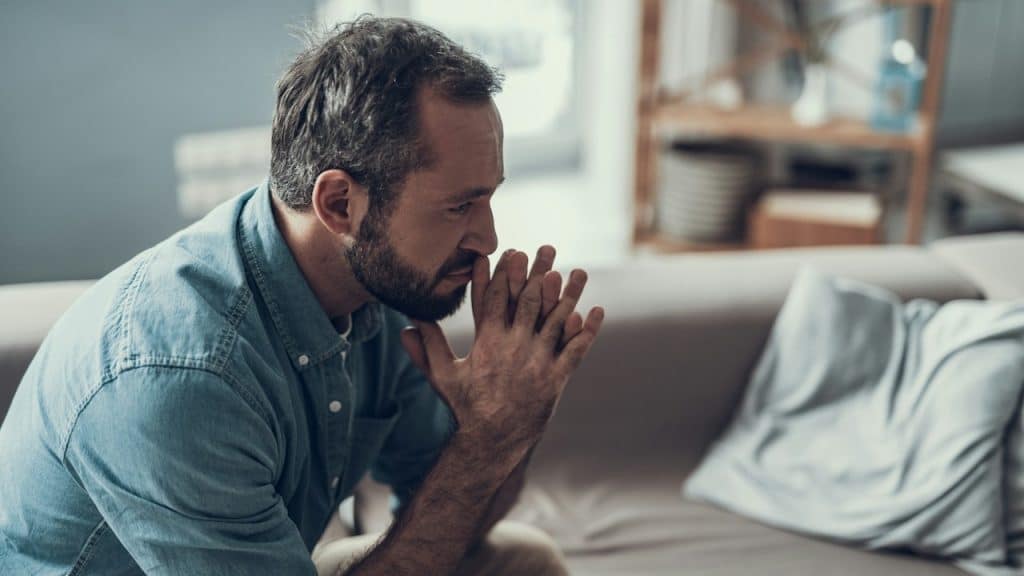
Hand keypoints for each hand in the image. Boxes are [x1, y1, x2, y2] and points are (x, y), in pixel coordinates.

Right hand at [400, 246, 603, 454]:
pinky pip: (576, 350)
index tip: (512, 251)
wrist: (491, 441)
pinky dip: (587, 331)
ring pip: (557, 321)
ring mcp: (538, 362)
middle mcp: (515, 348)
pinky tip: (596, 310)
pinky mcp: (556, 378)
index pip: (496, 299)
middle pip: (530, 301)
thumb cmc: (465, 407)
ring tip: (579, 271)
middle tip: (548, 248)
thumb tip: (405, 324)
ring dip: (570, 294)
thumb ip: (427, 347)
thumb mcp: (442, 375)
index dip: (504, 273)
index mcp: (488, 342)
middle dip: (539, 272)